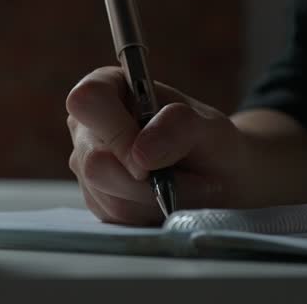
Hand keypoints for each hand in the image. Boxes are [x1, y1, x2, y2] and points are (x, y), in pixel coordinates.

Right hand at [65, 66, 251, 224]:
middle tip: (182, 178)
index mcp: (109, 87)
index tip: (148, 160)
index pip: (87, 100)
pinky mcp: (95, 200)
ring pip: (107, 197)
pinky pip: (114, 218)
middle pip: (93, 162)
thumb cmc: (212, 145)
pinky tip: (165, 202)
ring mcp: (86, 166)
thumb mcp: (210, 128)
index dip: (116, 133)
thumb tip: (140, 153)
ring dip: (154, 201)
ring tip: (182, 188)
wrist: (220, 182)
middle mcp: (88, 126)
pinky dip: (148, 216)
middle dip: (144, 182)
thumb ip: (179, 127)